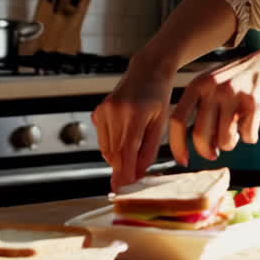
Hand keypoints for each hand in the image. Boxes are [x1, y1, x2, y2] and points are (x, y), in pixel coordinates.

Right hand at [93, 60, 175, 190]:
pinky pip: (103, 140)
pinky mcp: (98, 111)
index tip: (124, 188)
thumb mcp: (161, 123)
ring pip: (106, 149)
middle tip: (132, 180)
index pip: (127, 150)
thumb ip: (149, 149)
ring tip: (133, 156)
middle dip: (122, 169)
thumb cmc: (159, 97)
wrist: (148, 71)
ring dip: (118, 159)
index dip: (125, 171)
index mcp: (134, 113)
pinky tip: (125, 142)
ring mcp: (104, 110)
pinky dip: (112, 148)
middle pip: (115, 152)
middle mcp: (115, 111)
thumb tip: (138, 173)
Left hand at [170, 40, 259, 162]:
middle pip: (200, 135)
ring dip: (230, 144)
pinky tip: (252, 125)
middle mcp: (214, 88)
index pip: (178, 120)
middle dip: (207, 152)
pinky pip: (247, 136)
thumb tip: (195, 143)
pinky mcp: (254, 103)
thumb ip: (201, 107)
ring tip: (236, 134)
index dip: (177, 145)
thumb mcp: (213, 84)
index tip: (183, 159)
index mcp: (199, 84)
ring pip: (224, 140)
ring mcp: (234, 95)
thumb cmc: (241, 78)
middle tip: (214, 154)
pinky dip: (250, 137)